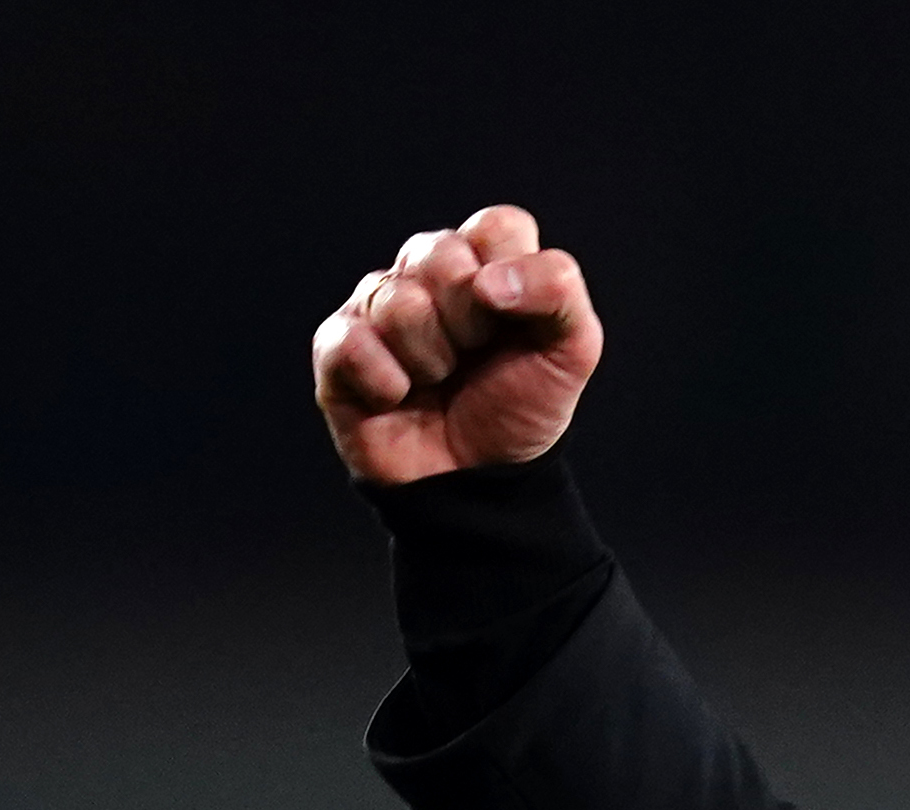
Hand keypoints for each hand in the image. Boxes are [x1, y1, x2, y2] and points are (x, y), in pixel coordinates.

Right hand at [313, 204, 603, 485]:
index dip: (511, 277)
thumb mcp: (571, 352)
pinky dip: (385, 381)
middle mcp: (427, 271)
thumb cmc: (521, 409)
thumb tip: (488, 281)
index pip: (496, 226)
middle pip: (440, 254)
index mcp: (486, 260)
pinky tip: (398, 397)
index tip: (514, 324)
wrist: (481, 482)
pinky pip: (351, 341)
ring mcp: (379, 305)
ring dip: (431, 359)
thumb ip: (559, 292)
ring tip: (438, 381)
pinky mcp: (338, 347)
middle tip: (474, 357)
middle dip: (469, 323)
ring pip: (398, 301)